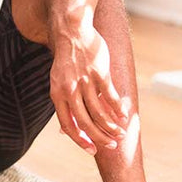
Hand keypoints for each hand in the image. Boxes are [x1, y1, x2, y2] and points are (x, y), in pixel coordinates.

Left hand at [49, 13, 128, 154]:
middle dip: (100, 137)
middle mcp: (70, 90)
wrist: (71, 32)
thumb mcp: (58, 83)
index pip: (68, 124)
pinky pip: (110, 96)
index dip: (80, 140)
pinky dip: (118, 108)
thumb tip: (63, 131)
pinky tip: (124, 116)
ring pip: (100, 111)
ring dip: (111, 126)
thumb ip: (63, 106)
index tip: (92, 149)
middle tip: (112, 145)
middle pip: (86, 122)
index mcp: (57, 94)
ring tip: (120, 134)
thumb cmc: (66, 61)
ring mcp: (85, 81)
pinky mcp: (99, 73)